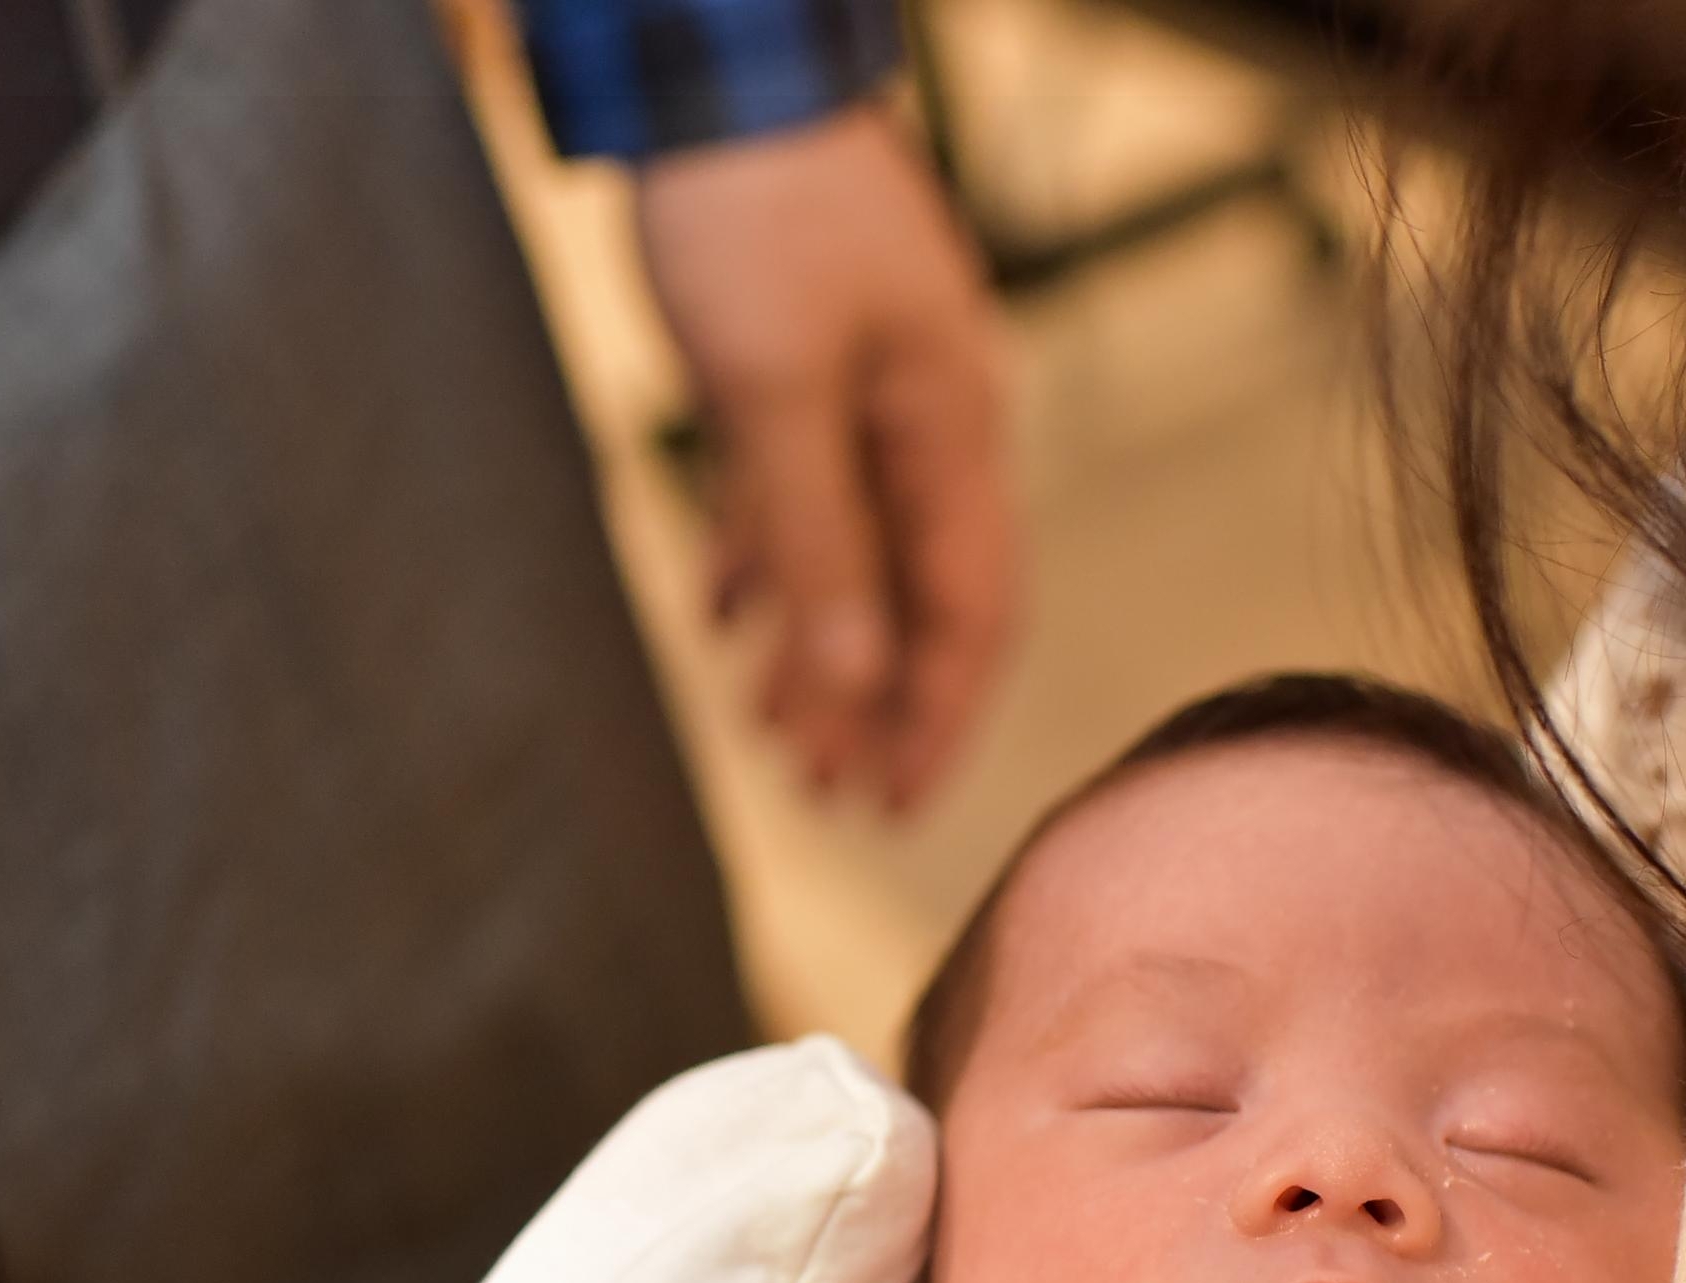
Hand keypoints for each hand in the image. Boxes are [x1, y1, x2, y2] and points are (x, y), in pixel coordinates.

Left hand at [637, 105, 1015, 809]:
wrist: (717, 69)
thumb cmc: (754, 212)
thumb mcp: (776, 393)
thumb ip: (817, 540)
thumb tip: (849, 679)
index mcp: (949, 432)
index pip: (969, 614)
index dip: (932, 720)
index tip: (889, 806)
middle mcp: (929, 421)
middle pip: (919, 597)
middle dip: (872, 701)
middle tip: (822, 792)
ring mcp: (874, 391)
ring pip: (858, 552)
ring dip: (818, 644)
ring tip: (768, 725)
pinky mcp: (811, 364)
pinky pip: (808, 493)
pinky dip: (774, 558)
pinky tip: (728, 609)